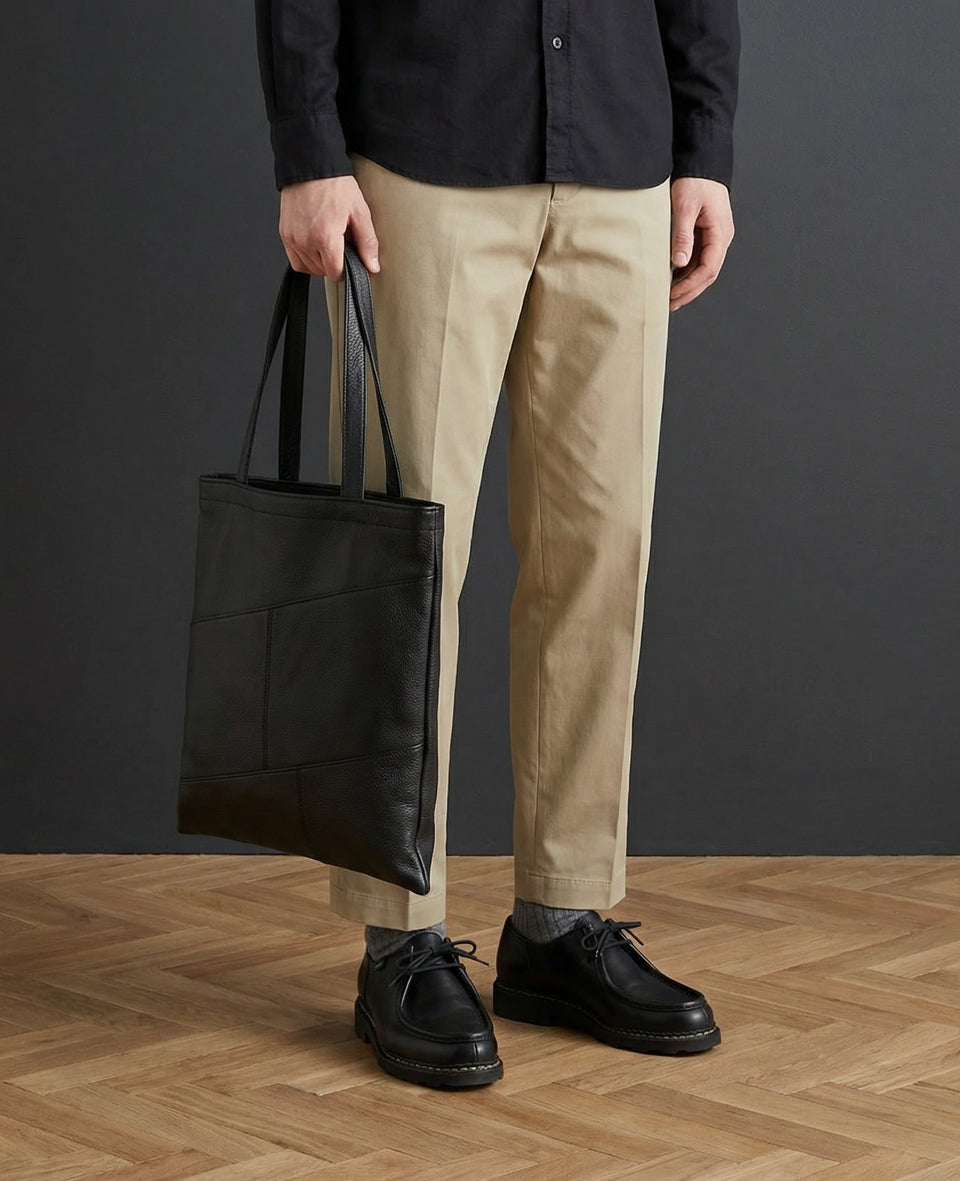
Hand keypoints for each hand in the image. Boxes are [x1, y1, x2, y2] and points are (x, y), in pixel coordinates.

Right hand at [278, 174, 380, 280]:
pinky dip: (306, 259)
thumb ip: (367, 243)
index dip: (346, 269)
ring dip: (320, 262)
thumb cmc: (334, 185)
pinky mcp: (285, 234)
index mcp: (325, 238)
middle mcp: (306, 241)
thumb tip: (372, 266)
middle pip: (322, 271)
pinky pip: (295, 260)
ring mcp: (293, 238)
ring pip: (308, 268)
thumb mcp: (359, 212)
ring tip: (328, 243)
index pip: (335, 273)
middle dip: (334, 263)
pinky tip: (315, 246)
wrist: (310, 165)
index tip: (350, 260)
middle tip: (340, 244)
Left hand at [668, 177, 734, 310]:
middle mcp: (721, 237)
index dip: (690, 285)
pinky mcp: (707, 234)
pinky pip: (699, 258)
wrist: (702, 162)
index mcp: (720, 232)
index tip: (672, 295)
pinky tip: (673, 279)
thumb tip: (679, 262)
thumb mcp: (685, 207)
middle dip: (689, 291)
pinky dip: (687, 271)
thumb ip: (683, 235)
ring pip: (703, 268)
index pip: (708, 268)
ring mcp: (715, 237)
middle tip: (669, 304)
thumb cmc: (695, 181)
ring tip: (669, 297)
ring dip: (688, 284)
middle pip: (708, 273)